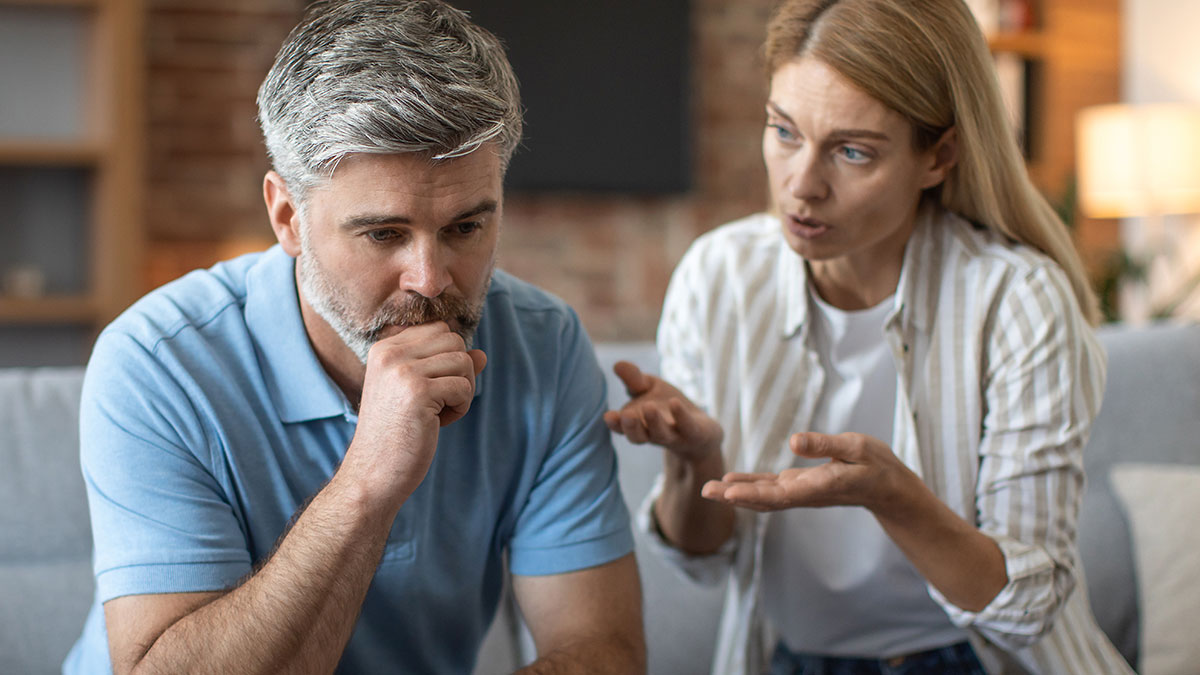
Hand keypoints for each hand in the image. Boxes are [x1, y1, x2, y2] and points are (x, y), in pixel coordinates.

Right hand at [345, 321, 486, 504]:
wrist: (373, 473)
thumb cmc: (397, 434)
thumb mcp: (420, 393)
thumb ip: (447, 368)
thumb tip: (482, 354)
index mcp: (385, 348)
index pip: (439, 330)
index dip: (447, 360)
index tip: (430, 389)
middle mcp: (390, 353)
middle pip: (455, 341)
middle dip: (459, 372)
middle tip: (440, 403)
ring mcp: (402, 371)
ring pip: (464, 361)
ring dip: (462, 391)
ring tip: (439, 413)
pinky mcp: (418, 392)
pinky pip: (464, 387)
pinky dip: (461, 407)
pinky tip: (439, 424)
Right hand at [602, 361, 722, 462]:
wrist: (701, 432)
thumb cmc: (668, 408)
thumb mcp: (650, 389)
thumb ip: (634, 380)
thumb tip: (617, 364)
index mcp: (638, 424)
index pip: (623, 427)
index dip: (615, 424)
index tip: (608, 416)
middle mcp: (653, 433)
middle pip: (639, 436)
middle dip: (632, 427)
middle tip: (626, 415)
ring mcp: (674, 435)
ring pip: (662, 434)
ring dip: (654, 422)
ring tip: (649, 406)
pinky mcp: (694, 433)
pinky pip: (687, 426)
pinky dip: (680, 415)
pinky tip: (674, 402)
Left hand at [701, 432, 915, 512]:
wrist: (888, 488)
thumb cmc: (876, 465)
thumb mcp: (857, 447)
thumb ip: (826, 445)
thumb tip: (793, 441)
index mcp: (820, 486)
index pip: (782, 493)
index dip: (754, 494)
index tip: (730, 493)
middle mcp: (806, 493)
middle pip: (765, 499)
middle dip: (734, 496)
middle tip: (705, 491)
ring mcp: (801, 492)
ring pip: (764, 497)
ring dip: (736, 494)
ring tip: (708, 489)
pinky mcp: (800, 486)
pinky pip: (770, 490)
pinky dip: (749, 487)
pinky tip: (730, 483)